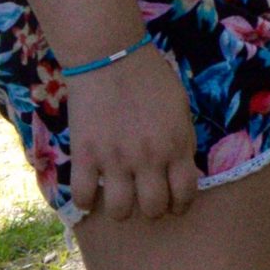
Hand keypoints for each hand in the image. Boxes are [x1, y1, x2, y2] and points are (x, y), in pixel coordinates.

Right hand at [67, 45, 199, 221]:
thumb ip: (182, 139)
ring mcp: (114, 160)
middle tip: (147, 200)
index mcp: (176, 144)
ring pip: (120, 211)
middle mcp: (147, 158)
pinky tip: (92, 191)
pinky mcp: (84, 157)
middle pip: (154, 208)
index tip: (176, 204)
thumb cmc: (151, 78)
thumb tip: (181, 167)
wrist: (111, 58)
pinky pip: (83, 197)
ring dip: (122, 209)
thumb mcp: (180, 107)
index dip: (182, 204)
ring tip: (121, 198)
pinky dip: (87, 201)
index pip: (185, 192)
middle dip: (154, 209)